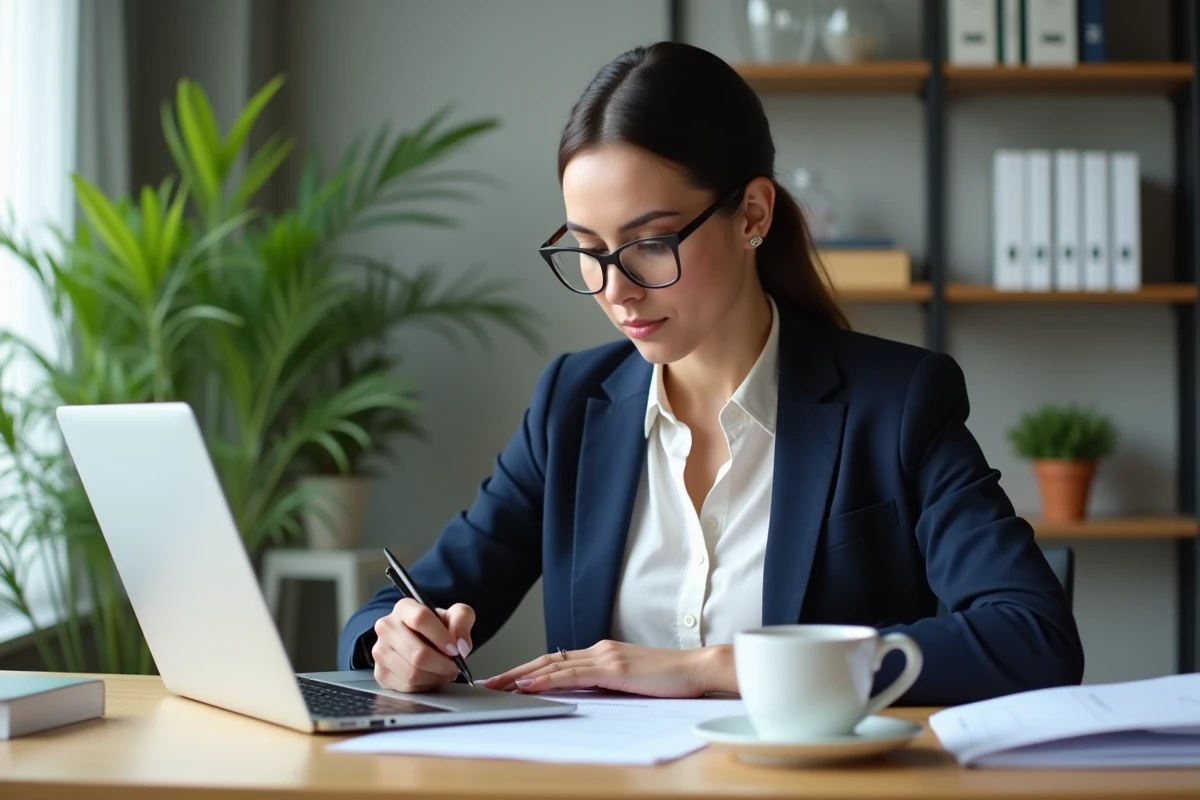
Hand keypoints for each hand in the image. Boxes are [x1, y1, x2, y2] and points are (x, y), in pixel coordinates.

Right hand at [371, 599, 474, 692]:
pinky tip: (431, 677)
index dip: (441, 636)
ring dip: (435, 677)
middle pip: (417, 653)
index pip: (421, 618)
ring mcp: (380, 651)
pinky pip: (407, 686)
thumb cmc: (436, 627)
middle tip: (454, 667)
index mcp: (404, 607)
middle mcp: (386, 626)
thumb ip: (462, 620)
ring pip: (412, 673)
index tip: (455, 649)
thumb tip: (461, 645)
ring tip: (445, 672)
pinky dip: (425, 686)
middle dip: (442, 664)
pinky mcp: (380, 672)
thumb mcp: (455, 615)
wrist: (419, 640)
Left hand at [477, 640, 733, 697]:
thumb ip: (608, 683)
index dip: (528, 670)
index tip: (506, 680)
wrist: (698, 669)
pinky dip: (547, 679)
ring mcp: (606, 657)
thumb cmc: (671, 679)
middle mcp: (600, 650)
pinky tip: (529, 684)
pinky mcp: (614, 668)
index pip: (557, 661)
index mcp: (603, 653)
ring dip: (521, 675)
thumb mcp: (632, 681)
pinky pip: (573, 674)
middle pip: (547, 661)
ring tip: (498, 685)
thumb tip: (584, 694)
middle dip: (515, 672)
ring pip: (554, 665)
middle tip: (488, 683)